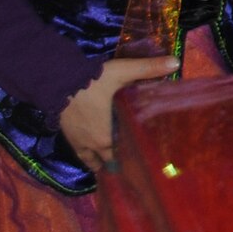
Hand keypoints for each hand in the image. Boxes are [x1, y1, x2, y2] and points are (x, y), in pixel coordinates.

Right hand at [59, 55, 179, 171]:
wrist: (56, 81)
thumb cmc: (92, 81)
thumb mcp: (122, 72)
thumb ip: (148, 68)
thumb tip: (176, 62)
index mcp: (107, 136)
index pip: (124, 154)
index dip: (134, 159)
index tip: (146, 165)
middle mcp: (93, 143)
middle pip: (108, 159)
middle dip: (120, 163)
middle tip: (134, 168)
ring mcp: (78, 140)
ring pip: (92, 159)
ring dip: (102, 162)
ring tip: (112, 169)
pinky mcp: (67, 135)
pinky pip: (80, 153)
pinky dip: (88, 157)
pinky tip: (93, 157)